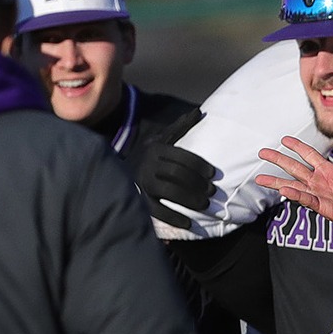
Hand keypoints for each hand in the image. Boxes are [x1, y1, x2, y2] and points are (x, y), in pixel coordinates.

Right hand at [133, 108, 216, 227]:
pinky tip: (189, 222)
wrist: (120, 169)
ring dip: (189, 199)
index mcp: (156, 149)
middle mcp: (148, 165)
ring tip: (205, 204)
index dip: (199, 165)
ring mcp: (143, 183)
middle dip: (197, 183)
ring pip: (169, 192)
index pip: (181, 156)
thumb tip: (199, 111)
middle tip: (212, 191)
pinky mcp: (140, 200)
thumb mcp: (163, 138)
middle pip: (177, 174)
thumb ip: (181, 127)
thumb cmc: (151, 155)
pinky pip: (158, 210)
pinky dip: (174, 217)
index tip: (213, 174)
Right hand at [256, 133, 332, 238]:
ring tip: (259, 178)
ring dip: (276, 182)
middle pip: (294, 168)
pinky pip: (305, 199)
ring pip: (293, 186)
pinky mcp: (323, 207)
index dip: (297, 147)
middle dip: (278, 160)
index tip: (284, 139)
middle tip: (262, 153)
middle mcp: (321, 182)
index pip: (308, 155)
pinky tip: (282, 190)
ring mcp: (320, 195)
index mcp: (330, 171)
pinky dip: (294, 195)